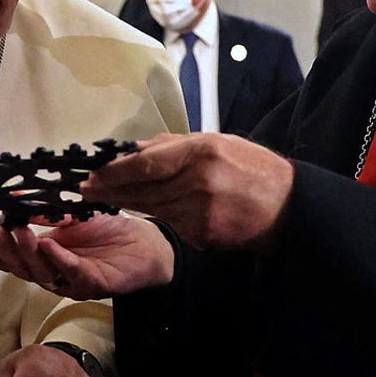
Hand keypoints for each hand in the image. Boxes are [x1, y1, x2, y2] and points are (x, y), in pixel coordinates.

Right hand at [0, 214, 173, 297]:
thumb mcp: (69, 214)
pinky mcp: (94, 285)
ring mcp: (72, 282)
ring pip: (42, 275)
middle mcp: (55, 274)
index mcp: (46, 258)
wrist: (146, 241)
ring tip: (20, 232)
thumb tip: (15, 196)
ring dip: (29, 253)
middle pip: (23, 269)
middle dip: (7, 251)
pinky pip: (72, 274)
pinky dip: (59, 260)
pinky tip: (49, 245)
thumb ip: (43, 210)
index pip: (14, 259)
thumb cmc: (108, 229)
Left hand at [84, 132, 293, 250]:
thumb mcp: (216, 142)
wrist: (288, 205)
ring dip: (127, 204)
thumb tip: (134, 150)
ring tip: (105, 198)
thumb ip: (175, 146)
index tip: (92, 174)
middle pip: (144, 189)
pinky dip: (158, 216)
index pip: (146, 162)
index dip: (115, 171)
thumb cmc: (251, 168)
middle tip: (86, 189)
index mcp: (202, 152)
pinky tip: (144, 210)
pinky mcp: (204, 233)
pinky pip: (172, 224)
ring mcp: (202, 211)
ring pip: (152, 208)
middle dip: (112, 190)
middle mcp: (199, 182)